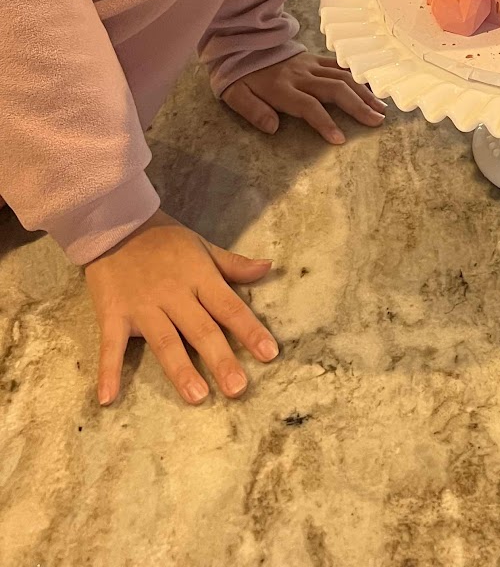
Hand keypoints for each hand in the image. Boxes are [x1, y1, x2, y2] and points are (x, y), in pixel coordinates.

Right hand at [85, 210, 276, 406]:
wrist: (115, 223)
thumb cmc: (163, 239)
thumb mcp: (201, 246)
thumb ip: (232, 264)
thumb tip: (268, 268)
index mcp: (199, 277)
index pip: (229, 307)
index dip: (250, 330)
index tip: (269, 354)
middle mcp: (174, 294)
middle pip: (201, 330)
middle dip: (221, 360)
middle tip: (238, 389)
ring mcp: (143, 306)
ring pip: (165, 341)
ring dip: (180, 370)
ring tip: (196, 397)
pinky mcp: (112, 314)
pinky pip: (110, 346)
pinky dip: (108, 371)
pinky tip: (108, 398)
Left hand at [223, 52, 386, 144]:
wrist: (243, 42)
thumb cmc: (240, 75)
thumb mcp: (235, 94)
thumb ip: (252, 111)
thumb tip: (272, 127)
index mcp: (282, 89)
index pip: (309, 106)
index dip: (325, 123)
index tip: (340, 140)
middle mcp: (301, 76)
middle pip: (335, 90)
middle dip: (357, 106)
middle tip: (376, 121)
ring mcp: (310, 65)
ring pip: (343, 77)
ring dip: (363, 93)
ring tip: (381, 109)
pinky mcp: (314, 59)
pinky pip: (339, 67)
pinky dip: (356, 78)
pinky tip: (370, 89)